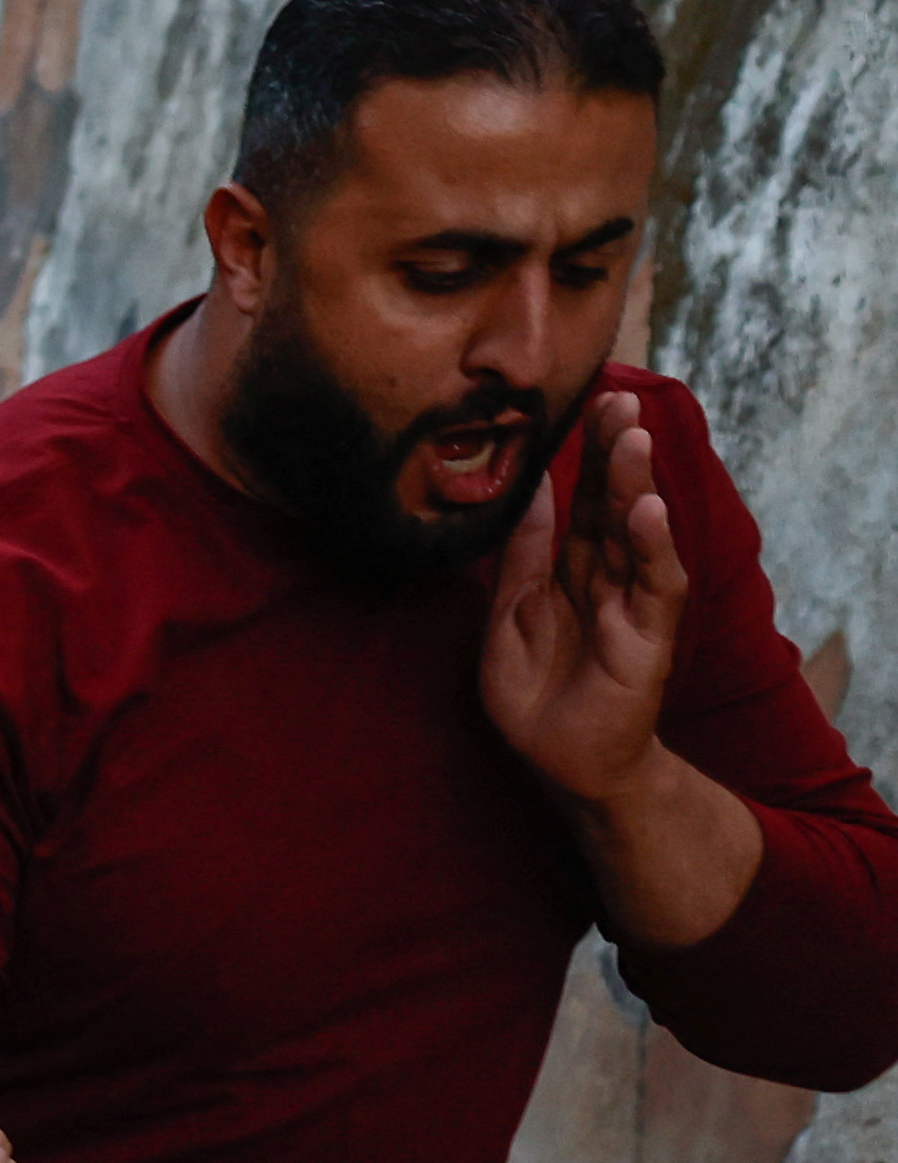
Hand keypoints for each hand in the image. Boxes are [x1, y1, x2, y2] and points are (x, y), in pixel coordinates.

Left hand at [479, 392, 681, 812]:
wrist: (560, 762)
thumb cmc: (535, 694)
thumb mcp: (508, 617)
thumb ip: (521, 559)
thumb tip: (524, 496)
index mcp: (570, 570)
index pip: (581, 501)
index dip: (582, 457)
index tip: (582, 405)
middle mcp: (606, 578)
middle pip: (613, 505)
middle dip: (615, 453)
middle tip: (617, 400)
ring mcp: (631, 605)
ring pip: (636, 534)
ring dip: (635, 485)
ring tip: (632, 437)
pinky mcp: (648, 637)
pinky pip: (653, 585)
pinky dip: (650, 547)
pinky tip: (645, 511)